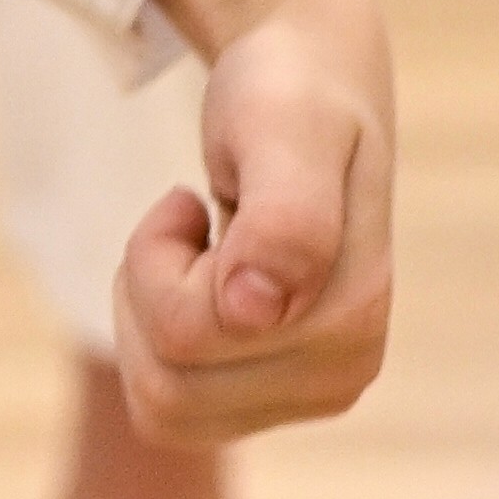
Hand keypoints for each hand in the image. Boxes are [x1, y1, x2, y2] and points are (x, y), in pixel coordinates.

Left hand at [111, 0, 394, 441]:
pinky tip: (198, 282)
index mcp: (351, 322)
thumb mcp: (285, 132)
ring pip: (162, 406)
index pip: (185, 334)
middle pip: (167, 385)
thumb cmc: (288, 97)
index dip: (156, 258)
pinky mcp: (279, 400)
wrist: (309, 86)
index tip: (190, 197)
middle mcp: (344, 375)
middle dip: (147, 290)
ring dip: (147, 314)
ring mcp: (315, 394)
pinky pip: (168, 412)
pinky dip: (154, 342)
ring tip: (197, 247)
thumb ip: (284, 219)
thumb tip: (255, 313)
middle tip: (190, 223)